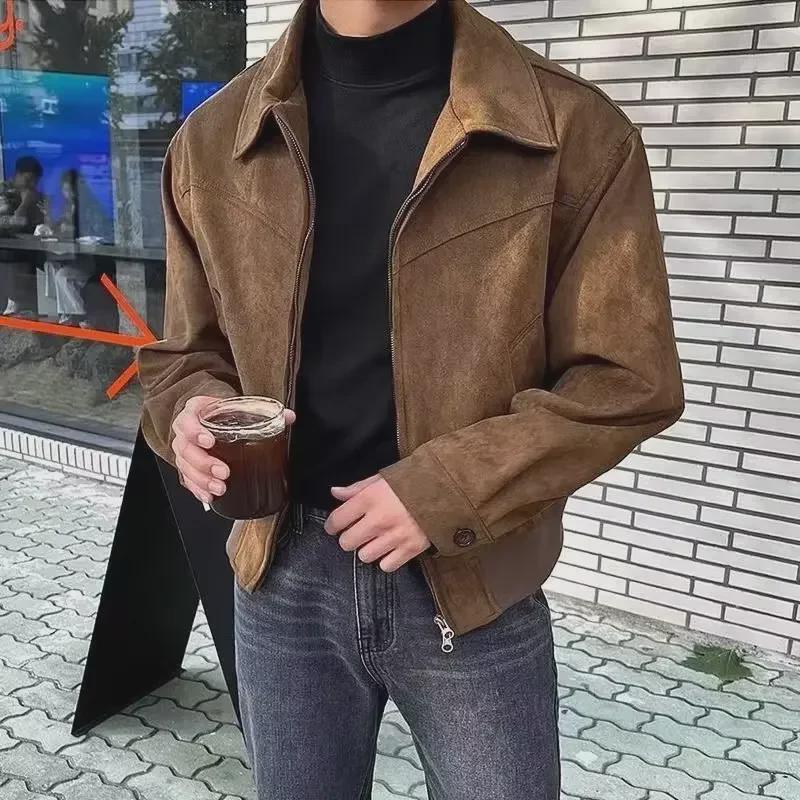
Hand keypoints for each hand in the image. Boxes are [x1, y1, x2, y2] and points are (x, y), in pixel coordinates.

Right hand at [171, 395, 295, 503]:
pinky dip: (198, 489)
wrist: (209, 415)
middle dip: (204, 463)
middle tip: (223, 471)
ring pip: (185, 467)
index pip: (187, 420)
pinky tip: (209, 496)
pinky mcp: (188, 466)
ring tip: (220, 487)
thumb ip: (262, 410)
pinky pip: (187, 480)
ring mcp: (185, 450)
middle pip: (186, 449)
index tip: (209, 440)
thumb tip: (289, 417)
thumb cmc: (222, 411)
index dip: (195, 431)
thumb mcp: (237, 405)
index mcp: (195, 412)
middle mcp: (185, 432)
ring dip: (202, 480)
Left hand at [325, 476, 431, 571]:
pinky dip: (386, 559)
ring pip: (364, 556)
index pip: (337, 519)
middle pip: (347, 542)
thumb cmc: (412, 481)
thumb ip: (357, 487)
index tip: (335, 526)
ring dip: (368, 549)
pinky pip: (386, 565)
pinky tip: (391, 548)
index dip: (332, 525)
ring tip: (377, 539)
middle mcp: (379, 520)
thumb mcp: (383, 477)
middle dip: (350, 538)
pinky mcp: (410, 549)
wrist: (448, 490)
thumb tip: (335, 492)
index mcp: (370, 498)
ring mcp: (394, 536)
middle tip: (358, 533)